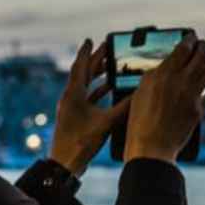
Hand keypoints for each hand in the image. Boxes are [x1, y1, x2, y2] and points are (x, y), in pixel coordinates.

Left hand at [49, 37, 130, 175]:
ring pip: (85, 86)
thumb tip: (140, 94)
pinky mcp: (74, 117)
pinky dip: (97, 92)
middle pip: (83, 74)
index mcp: (73, 94)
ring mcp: (71, 108)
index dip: (86, 52)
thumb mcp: (106, 122)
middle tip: (107, 49)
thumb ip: (123, 107)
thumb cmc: (81, 142)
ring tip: (111, 67)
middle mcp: (69, 98)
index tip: (91, 40)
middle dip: (95, 61)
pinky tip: (108, 91)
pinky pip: (87, 98)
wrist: (65, 164)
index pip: (80, 66)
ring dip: (97, 76)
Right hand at [125, 32, 204, 163]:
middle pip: (201, 56)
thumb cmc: (139, 122)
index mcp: (162, 74)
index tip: (191, 36)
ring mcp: (191, 96)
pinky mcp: (199, 111)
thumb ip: (154, 76)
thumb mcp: (140, 92)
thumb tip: (166, 67)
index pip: (182, 48)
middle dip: (204, 47)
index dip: (189, 39)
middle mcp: (179, 82)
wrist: (151, 147)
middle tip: (202, 44)